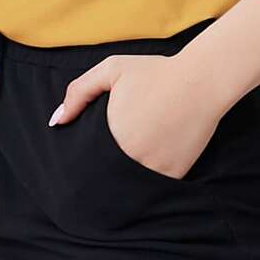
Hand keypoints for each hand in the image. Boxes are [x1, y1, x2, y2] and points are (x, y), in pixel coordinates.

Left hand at [48, 52, 223, 179]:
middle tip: (97, 173)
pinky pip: (153, 189)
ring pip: (127, 188)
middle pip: (104, 177)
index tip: (79, 163)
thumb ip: (79, 92)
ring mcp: (153, 169)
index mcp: (111, 134)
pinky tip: (143, 171)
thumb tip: (57, 121)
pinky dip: (145, 186)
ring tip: (119, 174)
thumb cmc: (155, 72)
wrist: (202, 80)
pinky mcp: (174, 175)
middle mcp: (130, 156)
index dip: (81, 164)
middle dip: (98, 176)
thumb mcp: (111, 70)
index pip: (85, 161)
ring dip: (120, 183)